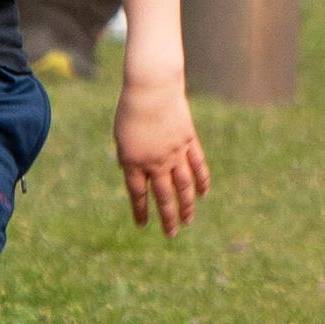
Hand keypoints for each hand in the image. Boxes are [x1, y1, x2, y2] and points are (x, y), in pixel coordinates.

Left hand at [113, 73, 210, 232]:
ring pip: (183, 185)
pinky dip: (201, 181)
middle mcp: (155, 162)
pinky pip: (197, 166)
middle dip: (167, 217)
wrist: (151, 89)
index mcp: (133, 162)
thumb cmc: (130, 111)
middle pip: (163, 196)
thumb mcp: (122, 139)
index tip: (143, 225)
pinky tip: (203, 194)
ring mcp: (175, 152)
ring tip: (188, 221)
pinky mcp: (188, 141)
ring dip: (186, 205)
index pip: (138, 194)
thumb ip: (130, 159)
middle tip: (170, 234)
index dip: (140, 211)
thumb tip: (140, 176)